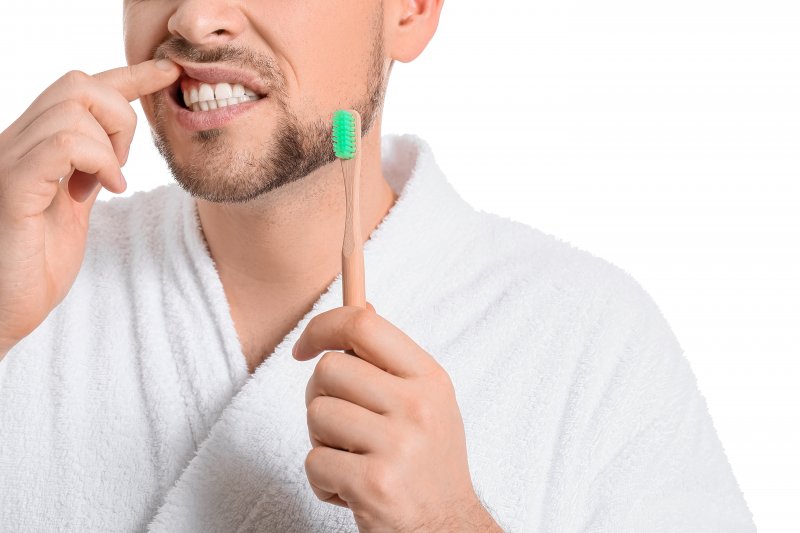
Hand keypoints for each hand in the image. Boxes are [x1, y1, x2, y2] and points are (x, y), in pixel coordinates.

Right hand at [0, 59, 179, 356]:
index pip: (80, 90)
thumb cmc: (35, 266)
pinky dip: (97, 161)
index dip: (129, 75)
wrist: (4, 309)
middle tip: (120, 167)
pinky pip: (62, 145)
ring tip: (107, 185)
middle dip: (120, 116)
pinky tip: (103, 191)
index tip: (168, 72)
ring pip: (73, 107)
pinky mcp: (13, 188)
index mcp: (34, 146)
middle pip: (78, 84)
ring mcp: (10, 161)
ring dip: (109, 145)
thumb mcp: (74, 209)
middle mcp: (16, 144)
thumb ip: (90, 173)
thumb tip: (113, 151)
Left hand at [293, 303, 498, 531]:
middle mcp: (417, 406)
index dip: (322, 326)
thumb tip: (361, 305)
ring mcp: (397, 445)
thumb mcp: (427, 401)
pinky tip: (351, 489)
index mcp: (429, 378)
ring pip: (317, 413)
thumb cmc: (428, 462)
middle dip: (320, 396)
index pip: (363, 323)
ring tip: (353, 459)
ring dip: (322, 441)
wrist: (447, 529)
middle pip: (330, 368)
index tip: (303, 348)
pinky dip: (323, 479)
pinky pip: (314, 461)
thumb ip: (391, 359)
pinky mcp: (374, 484)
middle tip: (341, 425)